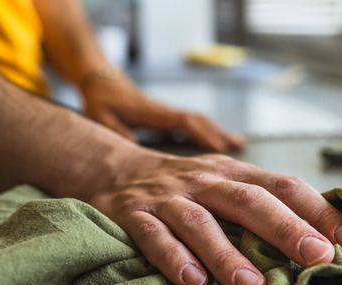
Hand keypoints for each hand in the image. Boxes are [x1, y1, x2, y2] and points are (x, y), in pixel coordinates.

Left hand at [80, 67, 244, 151]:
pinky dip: (208, 131)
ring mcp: (168, 113)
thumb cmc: (101, 101)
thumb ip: (118, 132)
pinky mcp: (166, 117)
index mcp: (154, 113)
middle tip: (240, 147)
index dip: (202, 134)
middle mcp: (165, 112)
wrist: (101, 80)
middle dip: (219, 133)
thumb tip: (134, 145)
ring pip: (198, 121)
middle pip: (199, 121)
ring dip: (218, 131)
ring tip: (238, 144)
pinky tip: (217, 141)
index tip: (217, 148)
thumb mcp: (102, 117)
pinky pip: (192, 123)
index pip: (184, 122)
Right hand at [85, 147, 341, 284]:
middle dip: (287, 229)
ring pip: (201, 224)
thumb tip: (319, 241)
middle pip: (249, 201)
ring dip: (229, 255)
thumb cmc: (183, 186)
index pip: (284, 186)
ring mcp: (168, 198)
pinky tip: (193, 283)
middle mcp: (205, 181)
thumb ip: (261, 206)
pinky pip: (153, 237)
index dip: (320, 211)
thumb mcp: (223, 183)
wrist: (111, 168)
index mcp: (234, 173)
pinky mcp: (133, 216)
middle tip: (317, 258)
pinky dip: (173, 258)